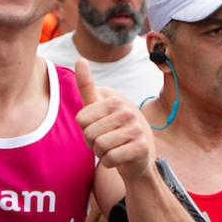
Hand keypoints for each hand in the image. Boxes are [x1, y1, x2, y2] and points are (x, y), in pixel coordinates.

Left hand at [74, 58, 154, 179]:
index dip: (85, 129)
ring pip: (100, 146)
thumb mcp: (98, 109)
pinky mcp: (141, 147)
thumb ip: (87, 86)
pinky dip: (109, 162)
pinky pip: (110, 158)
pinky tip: (119, 158)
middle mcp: (127, 111)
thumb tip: (80, 59)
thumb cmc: (111, 131)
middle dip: (93, 143)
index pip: (81, 120)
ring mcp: (136, 129)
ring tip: (112, 149)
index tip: (98, 129)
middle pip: (89, 134)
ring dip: (101, 153)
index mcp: (114, 101)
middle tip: (106, 142)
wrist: (136, 158)